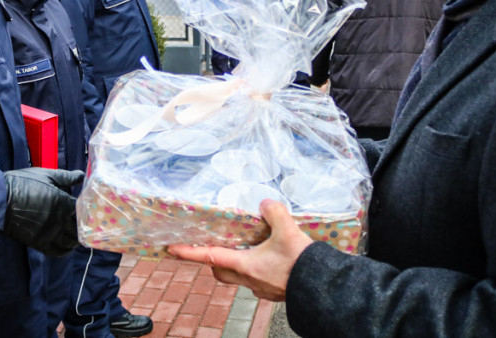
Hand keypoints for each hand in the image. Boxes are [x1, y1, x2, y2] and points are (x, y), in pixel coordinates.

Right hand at [3, 168, 83, 256]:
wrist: (0, 200)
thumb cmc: (23, 183)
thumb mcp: (46, 175)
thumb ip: (66, 177)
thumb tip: (82, 175)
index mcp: (63, 202)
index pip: (83, 209)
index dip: (86, 208)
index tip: (87, 207)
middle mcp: (60, 220)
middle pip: (79, 227)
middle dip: (83, 225)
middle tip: (84, 223)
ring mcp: (50, 233)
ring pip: (71, 241)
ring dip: (76, 238)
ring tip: (76, 234)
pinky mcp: (40, 243)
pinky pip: (58, 251)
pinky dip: (65, 250)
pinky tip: (67, 246)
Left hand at [167, 199, 313, 300]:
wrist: (323, 288)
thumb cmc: (301, 263)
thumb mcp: (288, 231)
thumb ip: (274, 212)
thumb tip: (264, 203)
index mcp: (245, 266)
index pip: (210, 257)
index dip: (189, 252)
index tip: (171, 250)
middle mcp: (249, 280)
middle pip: (221, 271)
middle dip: (212, 259)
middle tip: (211, 246)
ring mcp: (261, 289)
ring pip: (238, 277)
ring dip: (235, 265)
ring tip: (244, 249)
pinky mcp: (274, 292)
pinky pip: (256, 281)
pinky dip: (254, 270)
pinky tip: (268, 259)